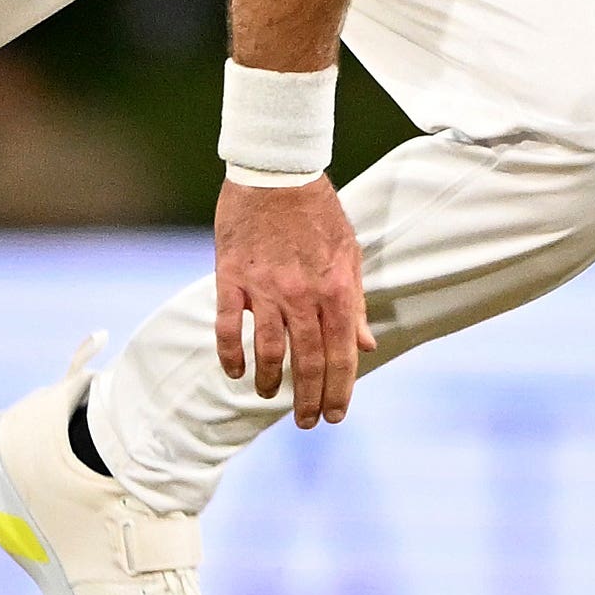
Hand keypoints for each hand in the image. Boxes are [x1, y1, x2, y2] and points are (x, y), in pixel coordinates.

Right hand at [213, 175, 376, 427]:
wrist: (276, 172)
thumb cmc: (317, 211)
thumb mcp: (349, 253)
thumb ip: (356, 303)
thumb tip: (367, 345)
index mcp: (336, 289)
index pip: (342, 354)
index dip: (340, 390)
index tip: (335, 415)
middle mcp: (302, 295)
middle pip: (307, 361)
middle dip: (309, 399)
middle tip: (307, 423)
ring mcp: (264, 288)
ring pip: (267, 350)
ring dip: (269, 381)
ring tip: (268, 395)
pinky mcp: (231, 277)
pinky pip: (227, 326)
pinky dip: (230, 354)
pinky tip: (234, 371)